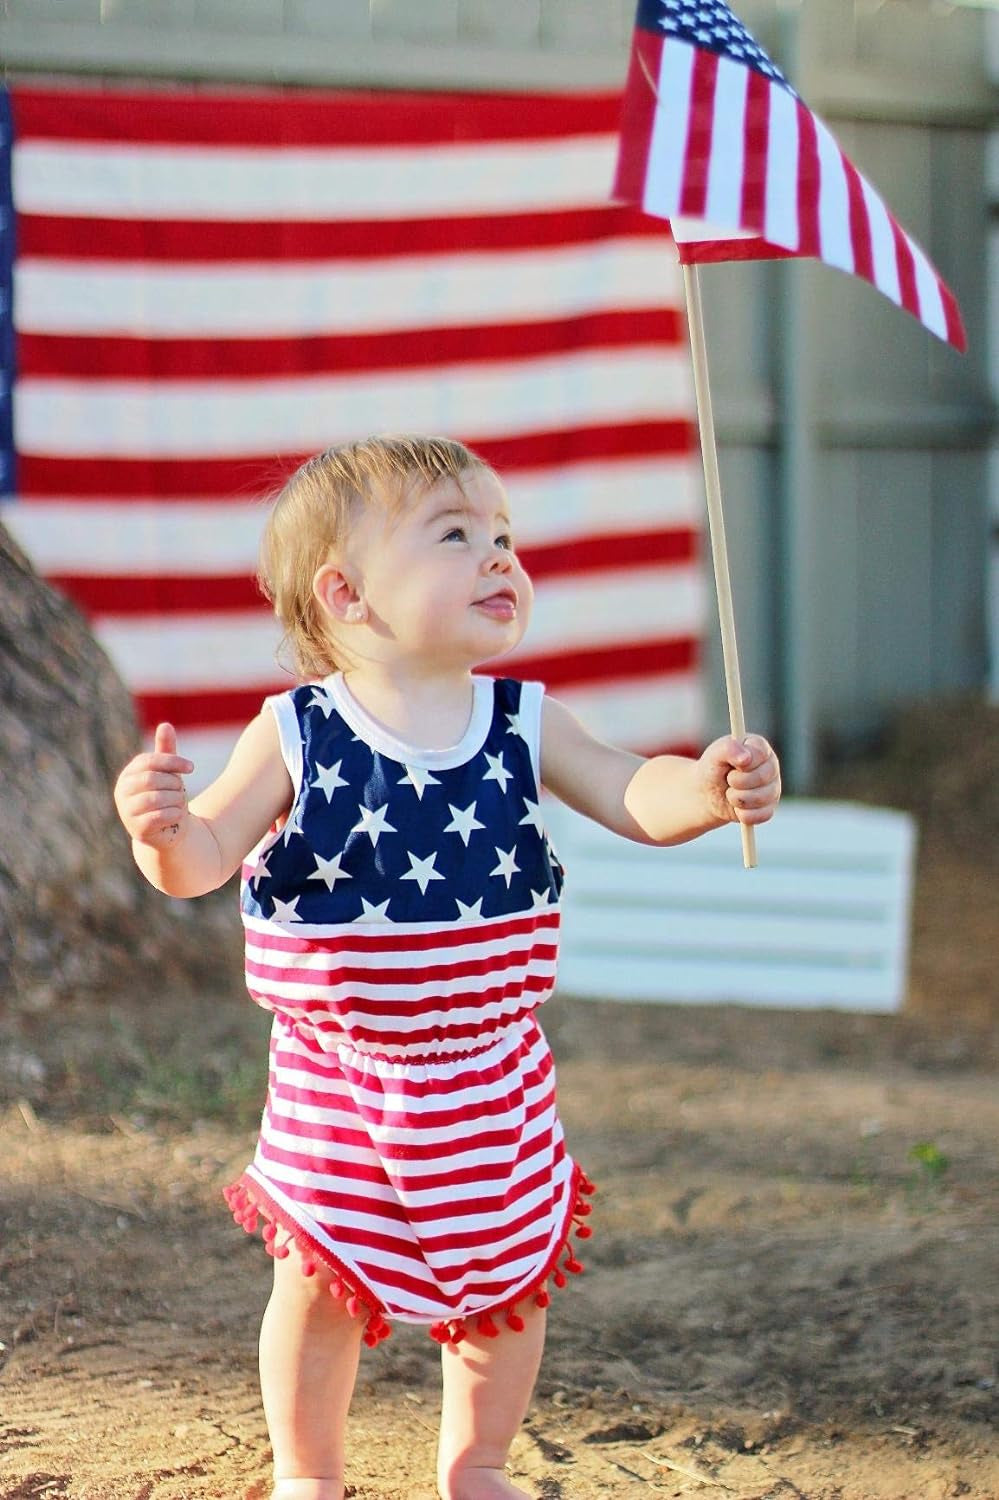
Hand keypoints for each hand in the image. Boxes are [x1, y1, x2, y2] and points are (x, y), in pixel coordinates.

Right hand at [113, 722, 194, 849]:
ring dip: (176, 799)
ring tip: (178, 803)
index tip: (191, 768)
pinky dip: (175, 814)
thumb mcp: (168, 772)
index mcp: (129, 774)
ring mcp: (126, 811)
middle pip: (152, 779)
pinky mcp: (137, 829)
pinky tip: (177, 815)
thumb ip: (166, 750)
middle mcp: (122, 792)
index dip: (172, 762)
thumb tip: (165, 725)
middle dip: (174, 784)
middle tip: (182, 790)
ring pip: (156, 798)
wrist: (168, 830)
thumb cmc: (167, 795)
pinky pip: (160, 816)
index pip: (149, 761)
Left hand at [698, 733, 780, 828]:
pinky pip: (761, 816)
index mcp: (759, 747)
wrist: (707, 794)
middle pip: (760, 777)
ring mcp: (773, 788)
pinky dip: (743, 814)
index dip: (742, 763)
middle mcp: (771, 766)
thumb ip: (728, 749)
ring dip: (737, 798)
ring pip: (761, 798)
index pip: (759, 754)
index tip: (731, 765)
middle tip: (728, 779)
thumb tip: (745, 758)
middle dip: (736, 781)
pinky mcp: (769, 808)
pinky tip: (736, 807)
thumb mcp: (714, 755)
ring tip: (730, 792)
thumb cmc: (713, 769)